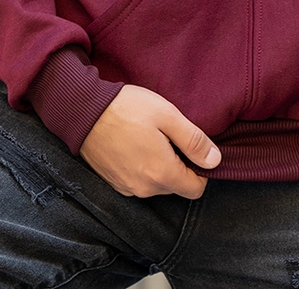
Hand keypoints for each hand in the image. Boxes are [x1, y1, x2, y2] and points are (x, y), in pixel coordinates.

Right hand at [78, 84, 221, 198]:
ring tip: (150, 137)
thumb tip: (215, 161)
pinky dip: (142, 167)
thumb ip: (193, 140)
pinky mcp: (114, 183)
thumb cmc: (126, 108)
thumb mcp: (167, 115)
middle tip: (168, 136)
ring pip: (157, 184)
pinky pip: (139, 181)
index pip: (195, 189)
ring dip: (159, 166)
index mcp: (162, 173)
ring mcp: (127, 188)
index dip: (200, 169)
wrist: (83, 110)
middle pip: (176, 186)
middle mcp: (145, 188)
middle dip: (179, 165)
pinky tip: (135, 144)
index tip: (191, 147)